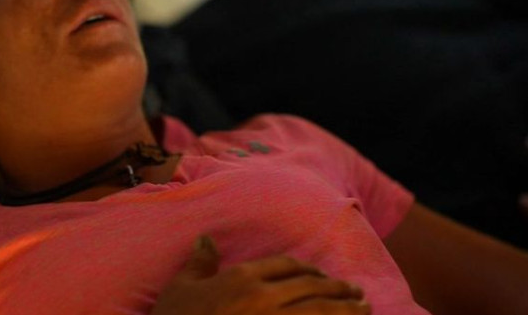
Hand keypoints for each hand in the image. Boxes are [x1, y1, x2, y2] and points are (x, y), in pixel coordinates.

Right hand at [151, 236, 370, 314]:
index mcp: (244, 280)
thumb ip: (199, 263)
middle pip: (312, 288)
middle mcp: (266, 300)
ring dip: (348, 310)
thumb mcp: (180, 288)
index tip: (319, 275)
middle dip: (338, 289)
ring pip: (322, 313)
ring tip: (365, 309)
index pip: (286, 266)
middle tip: (356, 292)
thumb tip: (206, 239)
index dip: (307, 269)